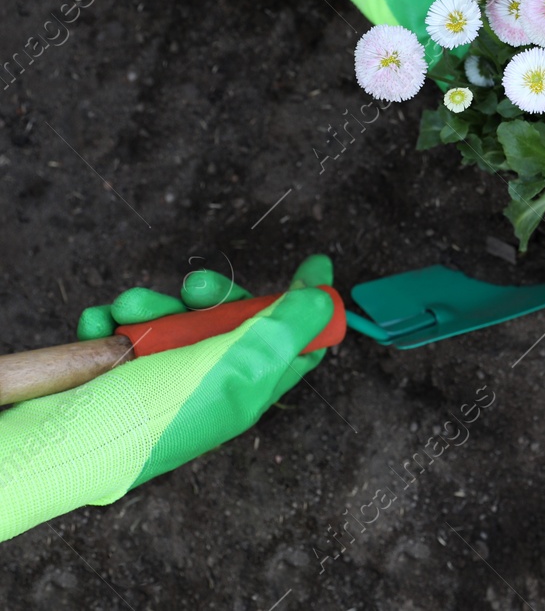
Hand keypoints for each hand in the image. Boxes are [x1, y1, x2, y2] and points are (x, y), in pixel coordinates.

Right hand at [0, 256, 338, 541]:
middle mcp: (209, 386)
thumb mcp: (234, 366)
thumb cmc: (149, 416)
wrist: (57, 444)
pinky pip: (124, 331)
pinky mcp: (119, 374)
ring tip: (127, 312)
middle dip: (211, 297)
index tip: (313, 266)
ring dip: (150, 307)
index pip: (295, 346)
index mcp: (247, 390)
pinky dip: (110, 323)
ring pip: (174, 320)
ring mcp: (163, 381)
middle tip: (195, 288)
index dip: (305, 306)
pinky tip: (100, 326)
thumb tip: (323, 301)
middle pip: (232, 323)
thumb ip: (283, 329)